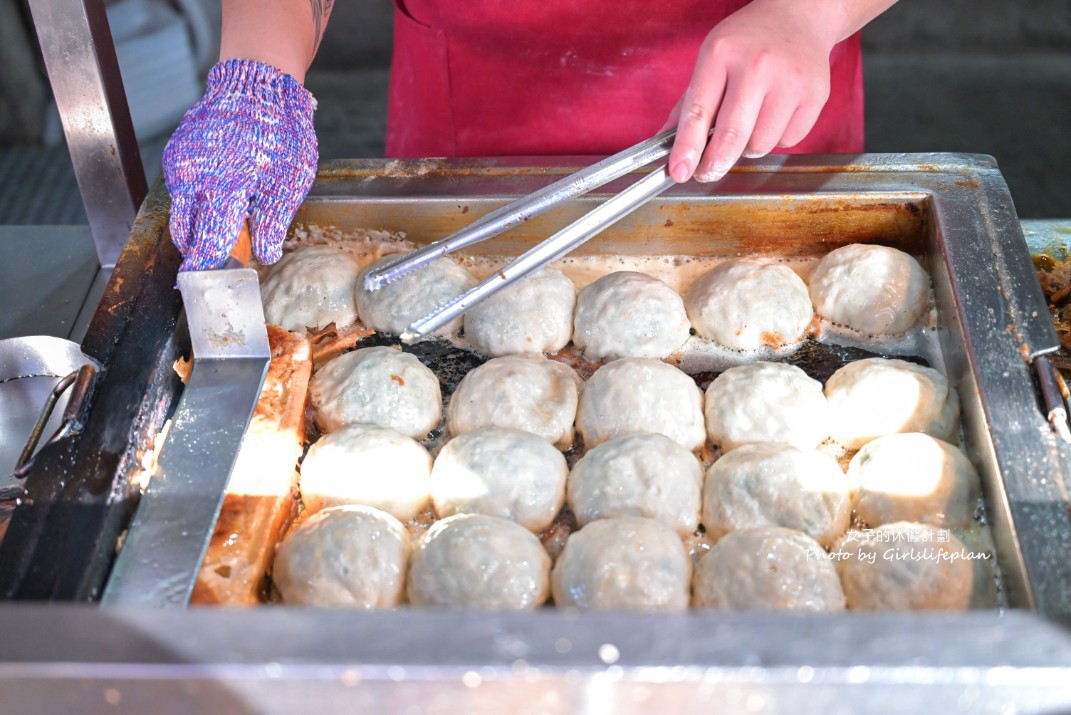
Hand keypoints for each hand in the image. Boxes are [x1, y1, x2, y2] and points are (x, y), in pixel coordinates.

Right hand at [163, 59, 317, 270]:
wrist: (257, 86)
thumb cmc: (279, 133)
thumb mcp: (289, 181)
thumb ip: (272, 222)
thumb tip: (263, 255)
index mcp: (225, 187)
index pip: (209, 241)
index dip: (207, 268)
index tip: (205, 287)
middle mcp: (194, 178)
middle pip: (187, 234)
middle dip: (198, 255)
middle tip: (215, 266)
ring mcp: (181, 165)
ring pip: (180, 216)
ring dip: (195, 233)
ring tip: (217, 238)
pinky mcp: (176, 154)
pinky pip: (180, 193)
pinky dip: (194, 206)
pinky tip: (215, 205)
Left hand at [665, 0, 838, 183]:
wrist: (799, 16)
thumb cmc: (748, 42)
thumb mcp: (712, 59)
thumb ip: (689, 103)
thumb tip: (665, 145)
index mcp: (722, 53)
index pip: (699, 111)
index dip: (687, 147)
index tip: (679, 172)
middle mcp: (758, 65)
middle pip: (733, 135)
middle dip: (716, 163)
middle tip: (707, 172)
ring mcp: (791, 80)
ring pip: (761, 144)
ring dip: (748, 147)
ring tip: (749, 122)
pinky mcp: (815, 95)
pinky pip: (787, 141)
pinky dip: (775, 139)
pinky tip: (774, 115)